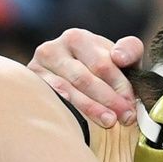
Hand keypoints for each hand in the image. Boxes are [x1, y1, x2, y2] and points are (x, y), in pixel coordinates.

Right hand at [28, 29, 143, 127]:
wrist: (72, 79)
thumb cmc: (101, 71)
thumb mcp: (120, 57)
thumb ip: (129, 50)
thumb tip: (119, 57)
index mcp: (78, 39)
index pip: (102, 64)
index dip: (120, 86)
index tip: (132, 105)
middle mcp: (54, 48)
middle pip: (84, 78)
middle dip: (108, 99)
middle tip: (125, 118)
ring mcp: (38, 67)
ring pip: (67, 90)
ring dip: (91, 108)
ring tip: (110, 122)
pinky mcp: (30, 85)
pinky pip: (51, 99)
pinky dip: (68, 110)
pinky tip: (81, 122)